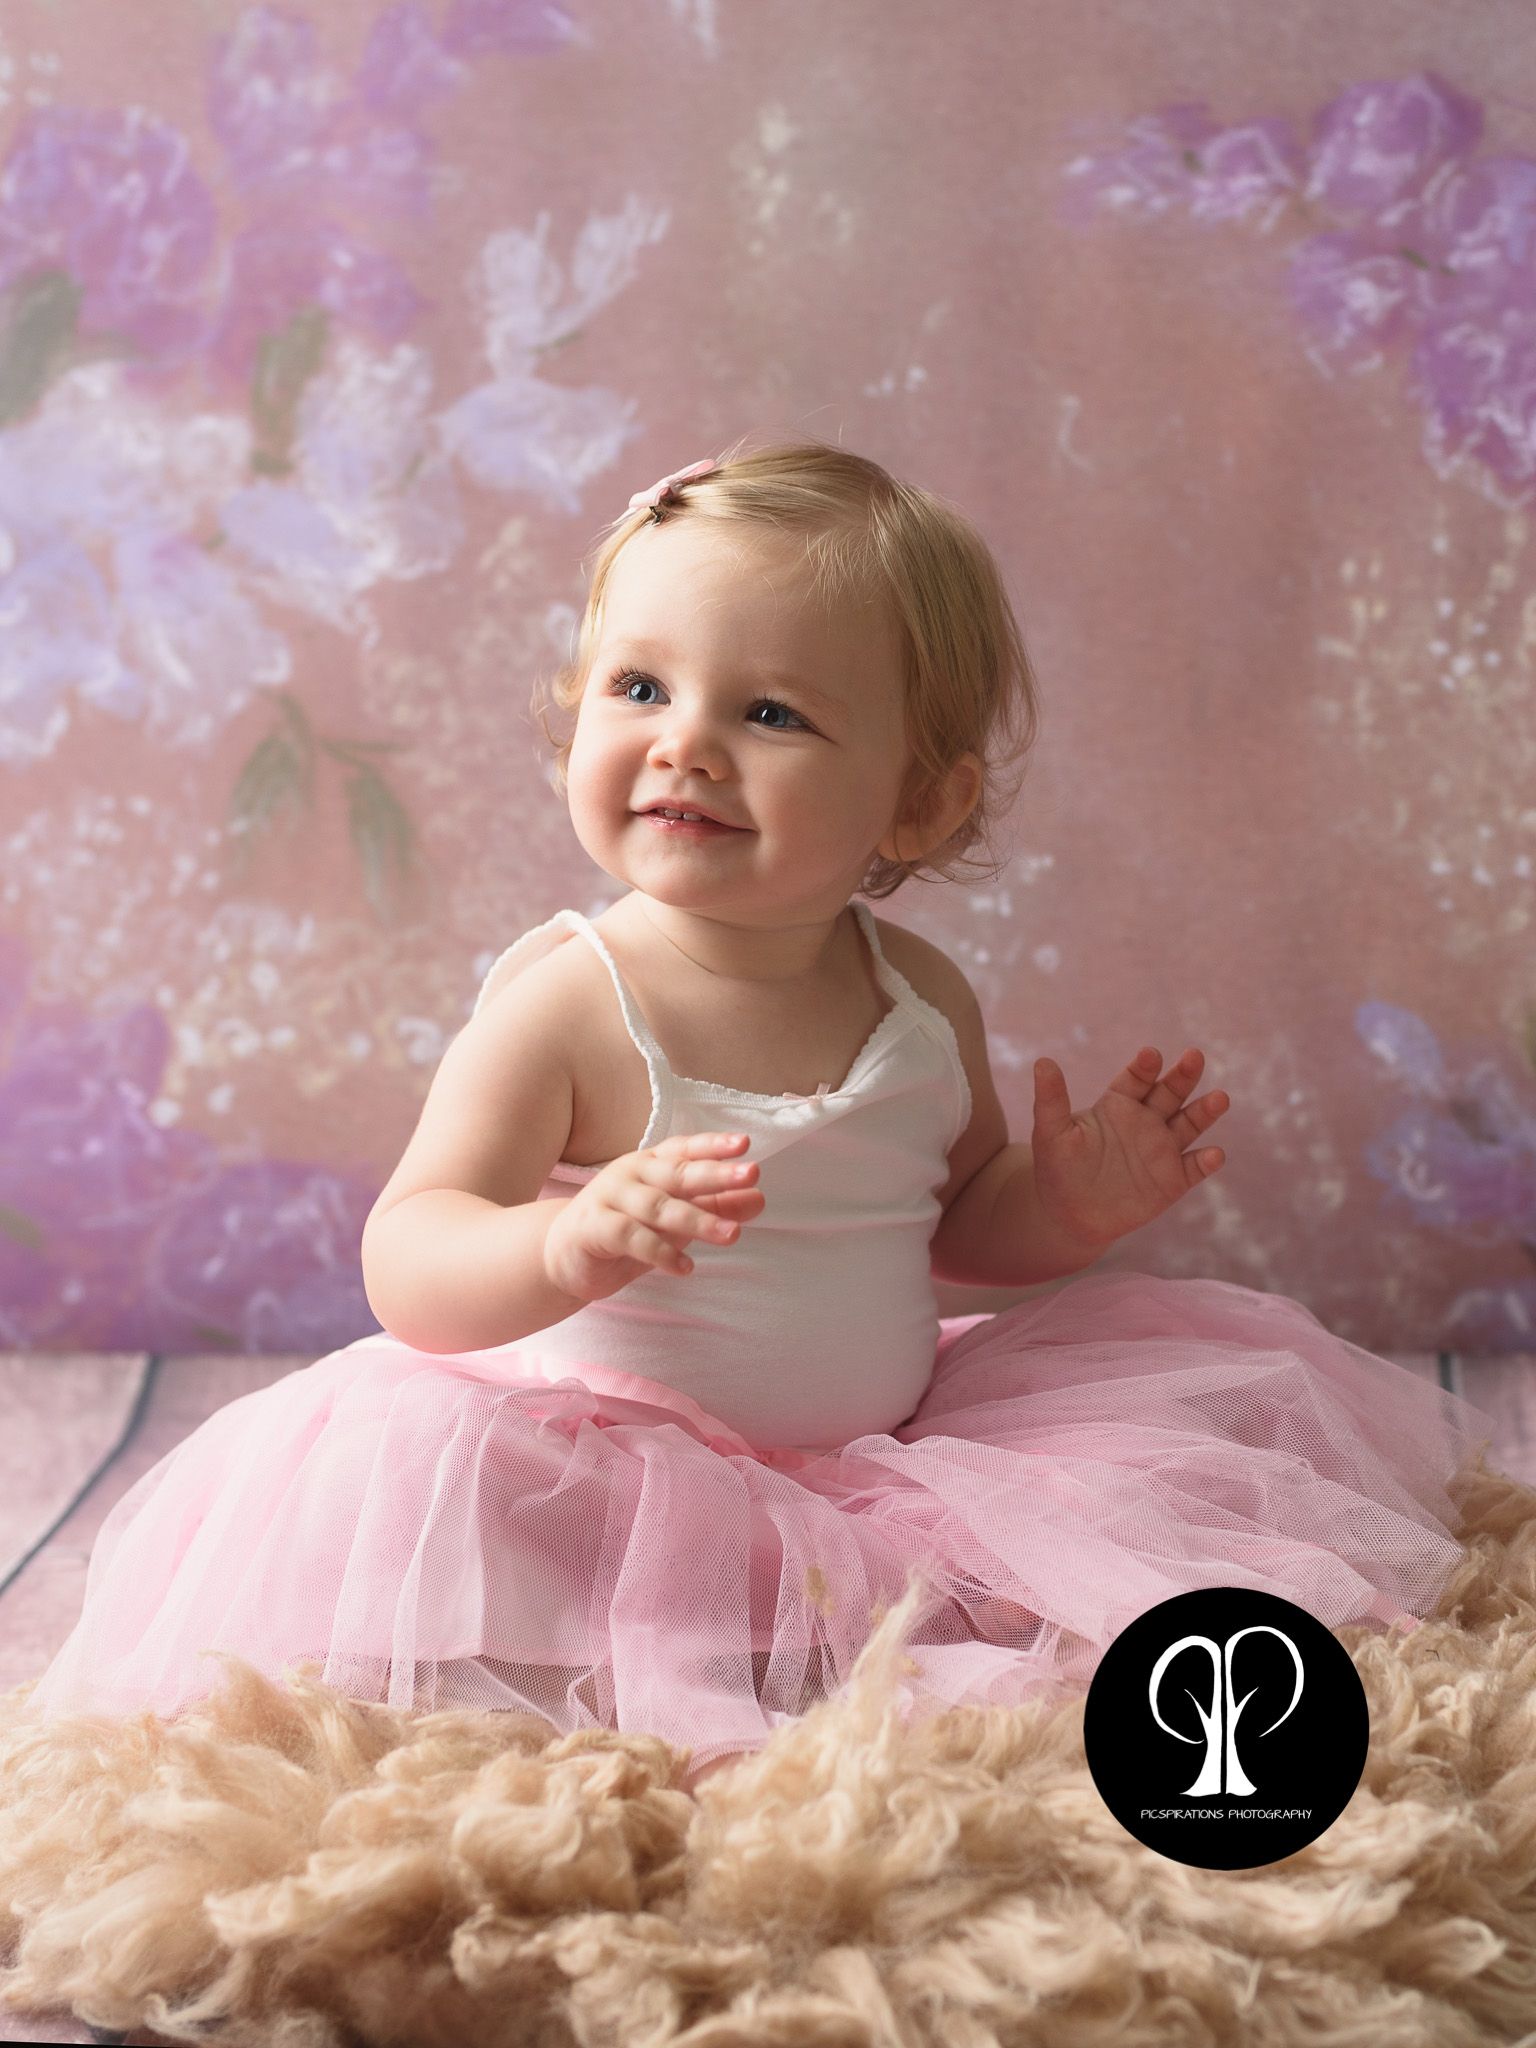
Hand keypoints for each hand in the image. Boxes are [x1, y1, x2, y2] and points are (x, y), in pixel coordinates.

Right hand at [542, 1130, 764, 1305]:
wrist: (564, 1257)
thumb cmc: (627, 1231)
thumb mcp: (676, 1220)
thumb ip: (715, 1207)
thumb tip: (759, 1198)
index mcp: (652, 1164)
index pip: (686, 1149)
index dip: (714, 1145)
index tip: (745, 1144)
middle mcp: (632, 1173)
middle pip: (678, 1172)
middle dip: (716, 1173)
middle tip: (752, 1174)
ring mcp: (609, 1196)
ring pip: (658, 1206)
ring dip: (698, 1219)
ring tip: (732, 1234)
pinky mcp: (593, 1226)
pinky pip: (631, 1236)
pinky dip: (660, 1251)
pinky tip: (686, 1267)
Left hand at [1030, 1046, 1229, 1249]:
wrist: (1070, 1215)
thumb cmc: (1059, 1169)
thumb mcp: (1051, 1133)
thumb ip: (1050, 1099)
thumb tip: (1042, 1061)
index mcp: (1118, 1105)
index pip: (1136, 1079)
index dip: (1144, 1067)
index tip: (1150, 1055)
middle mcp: (1146, 1121)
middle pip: (1169, 1093)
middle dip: (1183, 1076)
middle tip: (1194, 1057)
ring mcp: (1162, 1150)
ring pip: (1189, 1124)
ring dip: (1205, 1111)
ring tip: (1219, 1098)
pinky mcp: (1173, 1180)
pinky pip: (1193, 1168)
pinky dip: (1206, 1161)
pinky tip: (1214, 1154)